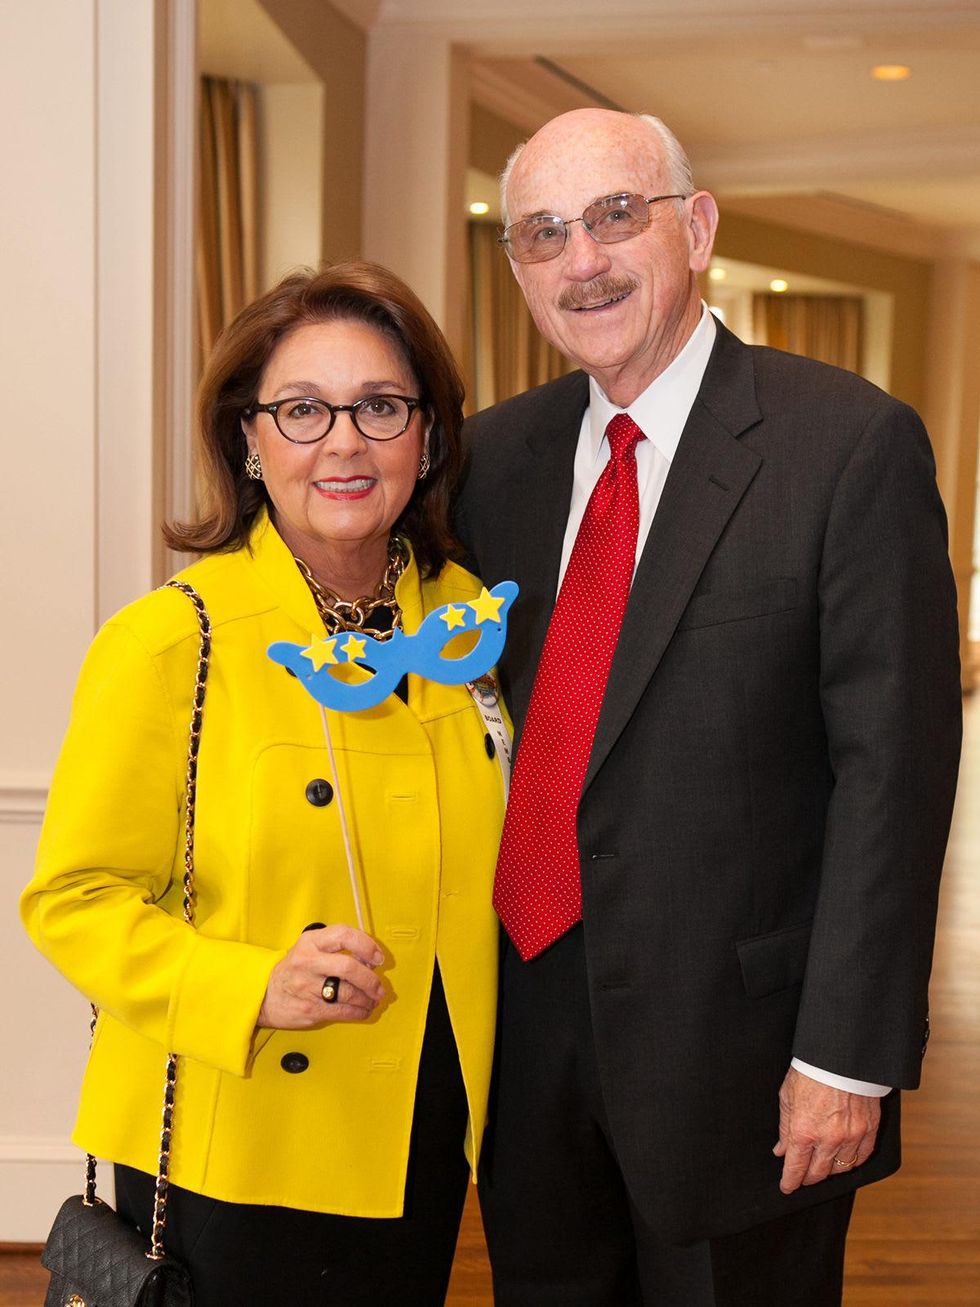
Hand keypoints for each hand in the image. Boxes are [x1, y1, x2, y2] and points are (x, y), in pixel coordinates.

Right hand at [258, 924, 385, 1028]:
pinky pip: (343, 1011)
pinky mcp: (310, 1009)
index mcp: (311, 942)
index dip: (366, 945)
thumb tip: (370, 960)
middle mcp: (308, 962)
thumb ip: (337, 949)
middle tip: (379, 986)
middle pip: (349, 967)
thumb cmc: (294, 970)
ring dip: (368, 998)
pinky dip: (359, 1012)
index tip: (378, 957)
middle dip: (370, 979)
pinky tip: (363, 1009)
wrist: (264, 995)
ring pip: (349, 992)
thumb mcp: (311, 949)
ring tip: (373, 999)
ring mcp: (307, 987)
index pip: (344, 935)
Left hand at [773, 1065, 880, 1193]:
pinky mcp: (869, 1129)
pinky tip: (845, 1159)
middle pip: (818, 1173)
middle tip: (803, 1176)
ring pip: (841, 1168)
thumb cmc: (810, 1072)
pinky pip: (862, 1156)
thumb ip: (785, 1126)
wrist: (840, 1056)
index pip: (796, 1168)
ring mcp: (851, 1136)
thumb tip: (781, 1149)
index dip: (790, 1181)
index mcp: (804, 1131)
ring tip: (823, 1166)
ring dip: (830, 1170)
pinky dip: (853, 1161)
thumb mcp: (787, 1096)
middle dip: (808, 1178)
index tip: (787, 1187)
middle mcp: (828, 1139)